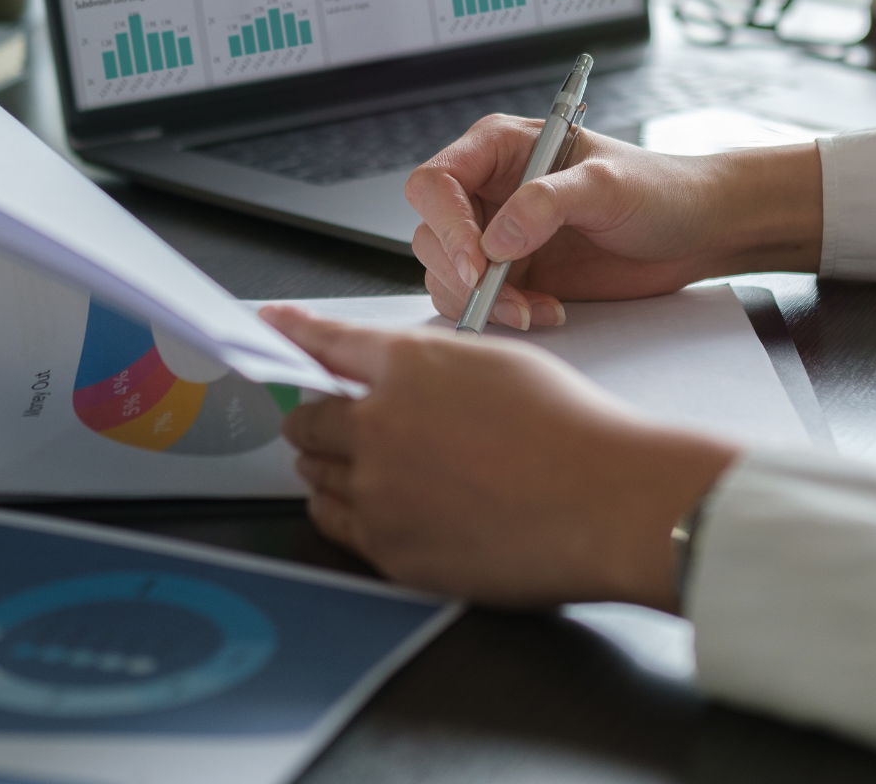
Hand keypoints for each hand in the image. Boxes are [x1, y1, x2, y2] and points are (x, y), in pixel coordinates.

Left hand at [262, 305, 739, 610]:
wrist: (609, 502)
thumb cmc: (574, 431)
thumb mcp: (498, 364)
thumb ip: (428, 366)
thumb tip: (390, 376)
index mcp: (408, 367)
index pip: (326, 344)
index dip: (293, 334)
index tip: (266, 328)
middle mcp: (379, 424)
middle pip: (308, 418)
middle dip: (317, 418)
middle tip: (338, 425)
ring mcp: (379, 490)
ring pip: (316, 474)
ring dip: (331, 467)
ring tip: (380, 470)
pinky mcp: (390, 548)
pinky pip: (337, 525)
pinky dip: (347, 512)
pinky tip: (382, 507)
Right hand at [406, 115, 822, 328]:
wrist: (698, 232)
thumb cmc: (661, 190)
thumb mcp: (608, 185)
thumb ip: (548, 202)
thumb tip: (497, 238)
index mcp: (501, 149)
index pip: (436, 182)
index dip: (445, 224)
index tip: (476, 262)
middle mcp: (490, 190)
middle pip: (432, 234)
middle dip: (462, 274)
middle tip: (505, 297)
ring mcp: (500, 235)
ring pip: (448, 275)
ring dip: (484, 301)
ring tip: (534, 308)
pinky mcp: (515, 275)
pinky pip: (481, 302)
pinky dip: (505, 315)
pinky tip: (548, 311)